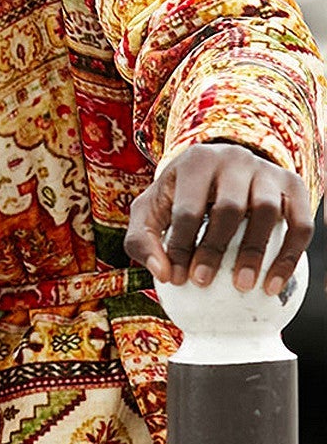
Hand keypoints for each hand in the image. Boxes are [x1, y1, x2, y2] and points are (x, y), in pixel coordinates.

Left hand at [125, 142, 314, 296]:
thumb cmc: (178, 195)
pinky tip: (272, 284)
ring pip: (266, 210)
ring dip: (254, 252)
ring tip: (241, 285)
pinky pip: (300, 222)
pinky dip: (289, 255)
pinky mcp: (293, 185)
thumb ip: (142, 240)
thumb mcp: (150, 210)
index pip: (188, 208)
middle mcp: (234, 158)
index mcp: (196, 161)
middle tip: (203, 282)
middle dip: (214, 249)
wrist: (217, 169)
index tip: (178, 278)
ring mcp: (266, 170)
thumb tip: (163, 273)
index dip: (181, 247)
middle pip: (229, 208)